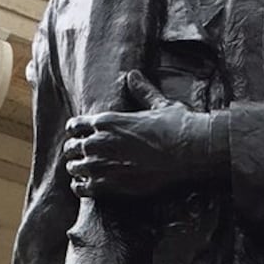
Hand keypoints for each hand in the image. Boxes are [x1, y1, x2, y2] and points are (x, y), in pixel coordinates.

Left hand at [63, 73, 222, 200]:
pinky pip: (84, 188)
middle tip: (79, 155)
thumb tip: (133, 75)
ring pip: (75, 168)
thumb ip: (141, 91)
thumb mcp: (158, 103)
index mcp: (108, 121)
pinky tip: (85, 186)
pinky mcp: (113, 185)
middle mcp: (101, 142)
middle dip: (75, 150)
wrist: (191, 151)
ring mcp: (105, 165)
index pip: (76, 125)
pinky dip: (82, 187)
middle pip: (72, 147)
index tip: (80, 135)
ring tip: (80, 172)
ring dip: (77, 169)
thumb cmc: (178, 126)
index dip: (76, 131)